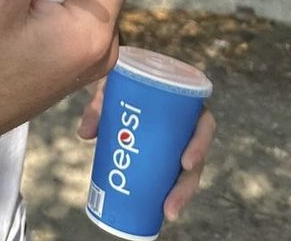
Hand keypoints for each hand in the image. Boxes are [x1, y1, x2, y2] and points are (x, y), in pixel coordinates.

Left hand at [76, 75, 215, 221]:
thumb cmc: (126, 78)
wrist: (123, 76)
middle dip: (186, 185)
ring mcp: (178, 140)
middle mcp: (186, 123)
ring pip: (187, 171)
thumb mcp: (114, 83)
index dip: (200, 144)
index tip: (184, 162)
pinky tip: (161, 209)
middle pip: (196, 157)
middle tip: (170, 207)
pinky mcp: (166, 151)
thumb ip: (101, 102)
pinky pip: (173, 172)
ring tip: (167, 213)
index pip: (204, 123)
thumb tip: (85, 134)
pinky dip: (168, 189)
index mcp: (185, 102)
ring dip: (180, 194)